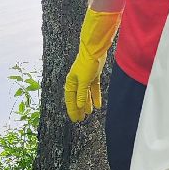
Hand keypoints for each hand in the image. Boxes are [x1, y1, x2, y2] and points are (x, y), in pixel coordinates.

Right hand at [65, 8, 120, 122]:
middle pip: (77, 98)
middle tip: (81, 119)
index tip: (74, 119)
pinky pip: (93, 89)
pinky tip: (98, 105)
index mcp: (71, 82)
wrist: (94, 50)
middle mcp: (77, 81)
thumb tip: (79, 106)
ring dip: (87, 103)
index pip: (70, 99)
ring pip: (85, 94)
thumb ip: (82, 94)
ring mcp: (85, 78)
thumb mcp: (84, 81)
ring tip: (88, 113)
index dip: (72, 110)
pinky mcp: (93, 75)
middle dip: (79, 109)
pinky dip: (95, 96)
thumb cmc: (87, 63)